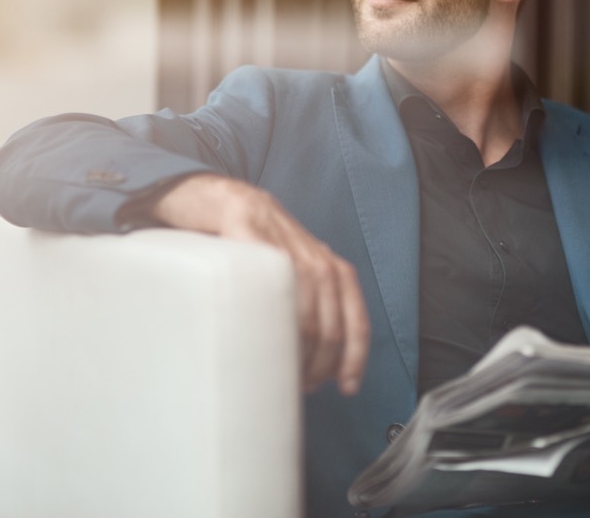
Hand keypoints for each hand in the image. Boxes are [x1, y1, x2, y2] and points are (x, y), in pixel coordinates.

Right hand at [152, 174, 370, 394]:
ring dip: (292, 358)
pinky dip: (265, 329)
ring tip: (275, 374)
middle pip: (329, 332)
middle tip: (297, 387)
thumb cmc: (265, 245)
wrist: (232, 200)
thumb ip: (316, 303)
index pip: (357, 323)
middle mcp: (319, 264)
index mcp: (335, 271)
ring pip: (302, 320)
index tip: (348, 388)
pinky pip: (267, 296)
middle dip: (316, 369)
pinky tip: (255, 343)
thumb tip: (318, 360)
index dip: (355, 361)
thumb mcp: (302, 269)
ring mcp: (289, 256)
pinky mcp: (256, 250)